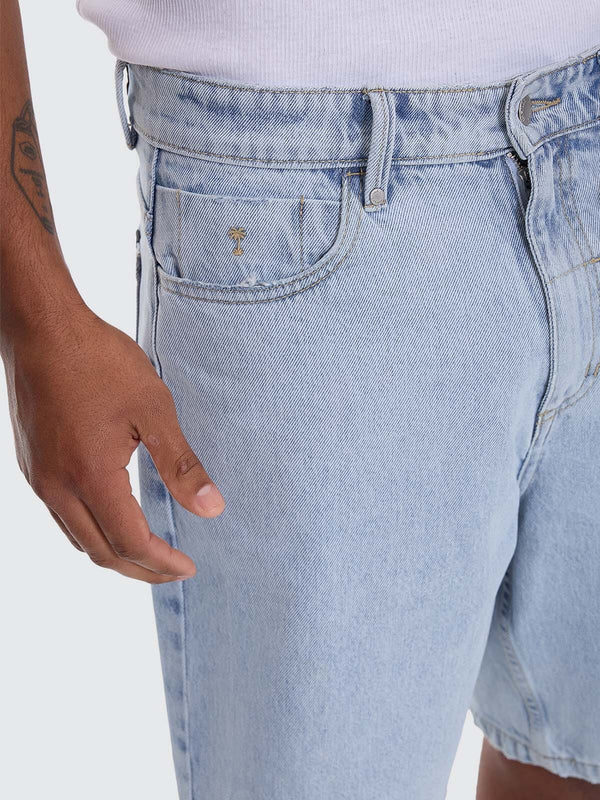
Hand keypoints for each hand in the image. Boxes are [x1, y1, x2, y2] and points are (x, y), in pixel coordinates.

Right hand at [3, 303, 224, 582]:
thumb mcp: (153, 409)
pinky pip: (61, 516)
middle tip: (173, 570)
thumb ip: (181, 464)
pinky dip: (91, 530)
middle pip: (101, 552)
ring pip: (78, 538)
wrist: (42, 328)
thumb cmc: (99, 361)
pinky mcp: (30, 464)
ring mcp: (39, 477)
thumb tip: (211, 509)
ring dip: (114, 553)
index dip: (162, 563)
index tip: (188, 568)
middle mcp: (57, 487)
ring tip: (147, 552)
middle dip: (140, 570)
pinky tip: (112, 516)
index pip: (131, 542)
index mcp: (91, 477)